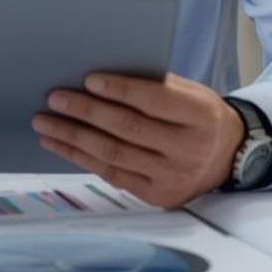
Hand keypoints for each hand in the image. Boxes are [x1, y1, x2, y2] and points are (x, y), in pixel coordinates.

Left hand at [32, 73, 246, 208]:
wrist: (226, 157)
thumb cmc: (198, 116)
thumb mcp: (191, 93)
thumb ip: (157, 84)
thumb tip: (101, 76)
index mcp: (201, 116)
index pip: (156, 101)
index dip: (121, 90)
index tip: (89, 79)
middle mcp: (189, 149)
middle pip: (128, 129)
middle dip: (86, 112)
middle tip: (54, 98)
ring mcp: (172, 177)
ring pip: (114, 154)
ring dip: (73, 137)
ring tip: (45, 122)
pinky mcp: (156, 195)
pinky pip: (111, 174)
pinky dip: (80, 158)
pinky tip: (59, 144)